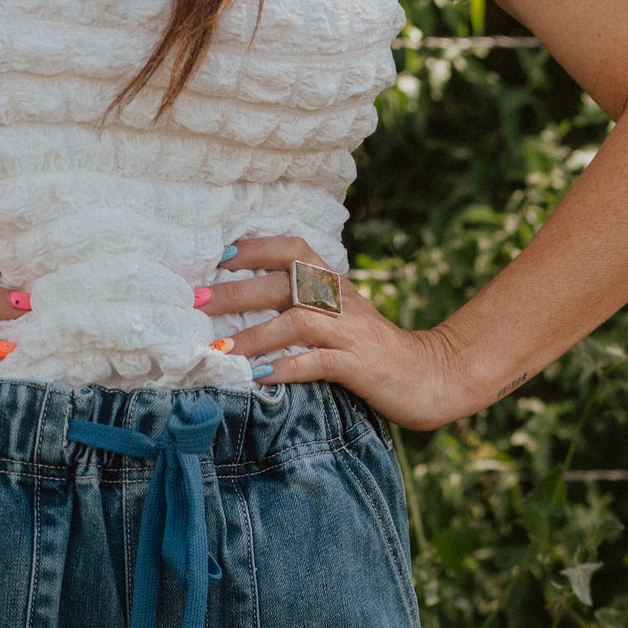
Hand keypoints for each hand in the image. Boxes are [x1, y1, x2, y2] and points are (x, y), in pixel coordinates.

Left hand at [199, 236, 479, 430]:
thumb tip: (252, 306)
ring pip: (296, 321)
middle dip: (236, 292)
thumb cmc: (375, 353)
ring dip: (253, 336)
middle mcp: (341, 300)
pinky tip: (258, 379)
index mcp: (335, 284)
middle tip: (196, 301)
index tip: (218, 259)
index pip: (294, 250)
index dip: (256, 249)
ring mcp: (351, 332)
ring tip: (217, 351)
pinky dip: (285, 368)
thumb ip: (307, 307)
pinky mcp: (358, 365)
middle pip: (284, 283)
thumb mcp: (341, 319)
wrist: (431, 376)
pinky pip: (317, 362)